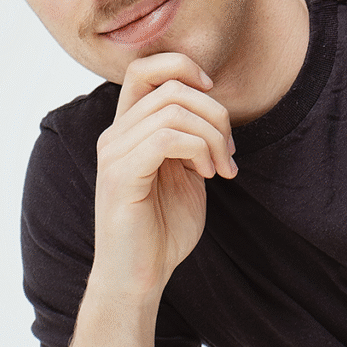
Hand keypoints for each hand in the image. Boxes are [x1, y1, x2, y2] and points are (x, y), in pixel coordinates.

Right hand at [92, 53, 236, 296]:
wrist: (138, 279)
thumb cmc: (163, 231)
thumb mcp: (185, 174)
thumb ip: (192, 140)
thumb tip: (214, 112)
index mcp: (128, 130)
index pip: (144, 68)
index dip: (183, 67)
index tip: (214, 98)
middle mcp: (115, 135)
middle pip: (170, 86)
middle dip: (215, 113)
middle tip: (231, 152)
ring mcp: (114, 154)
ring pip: (173, 110)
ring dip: (213, 136)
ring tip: (222, 168)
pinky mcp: (121, 176)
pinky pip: (165, 138)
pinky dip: (198, 150)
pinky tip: (208, 175)